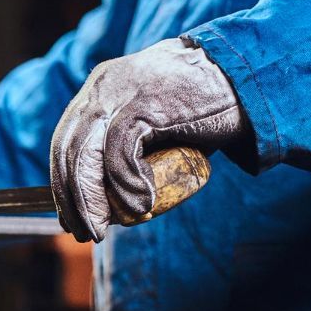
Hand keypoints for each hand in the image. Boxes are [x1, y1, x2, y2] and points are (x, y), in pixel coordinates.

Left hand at [50, 37, 243, 241]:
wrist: (246, 78)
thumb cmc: (204, 108)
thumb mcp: (156, 123)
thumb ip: (129, 146)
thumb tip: (111, 199)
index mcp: (99, 88)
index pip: (64, 142)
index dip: (64, 184)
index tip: (71, 216)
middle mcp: (102, 86)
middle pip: (67, 150)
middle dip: (73, 198)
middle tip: (85, 232)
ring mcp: (120, 92)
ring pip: (86, 155)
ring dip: (93, 199)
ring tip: (105, 227)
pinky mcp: (143, 104)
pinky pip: (119, 154)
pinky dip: (126, 185)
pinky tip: (141, 204)